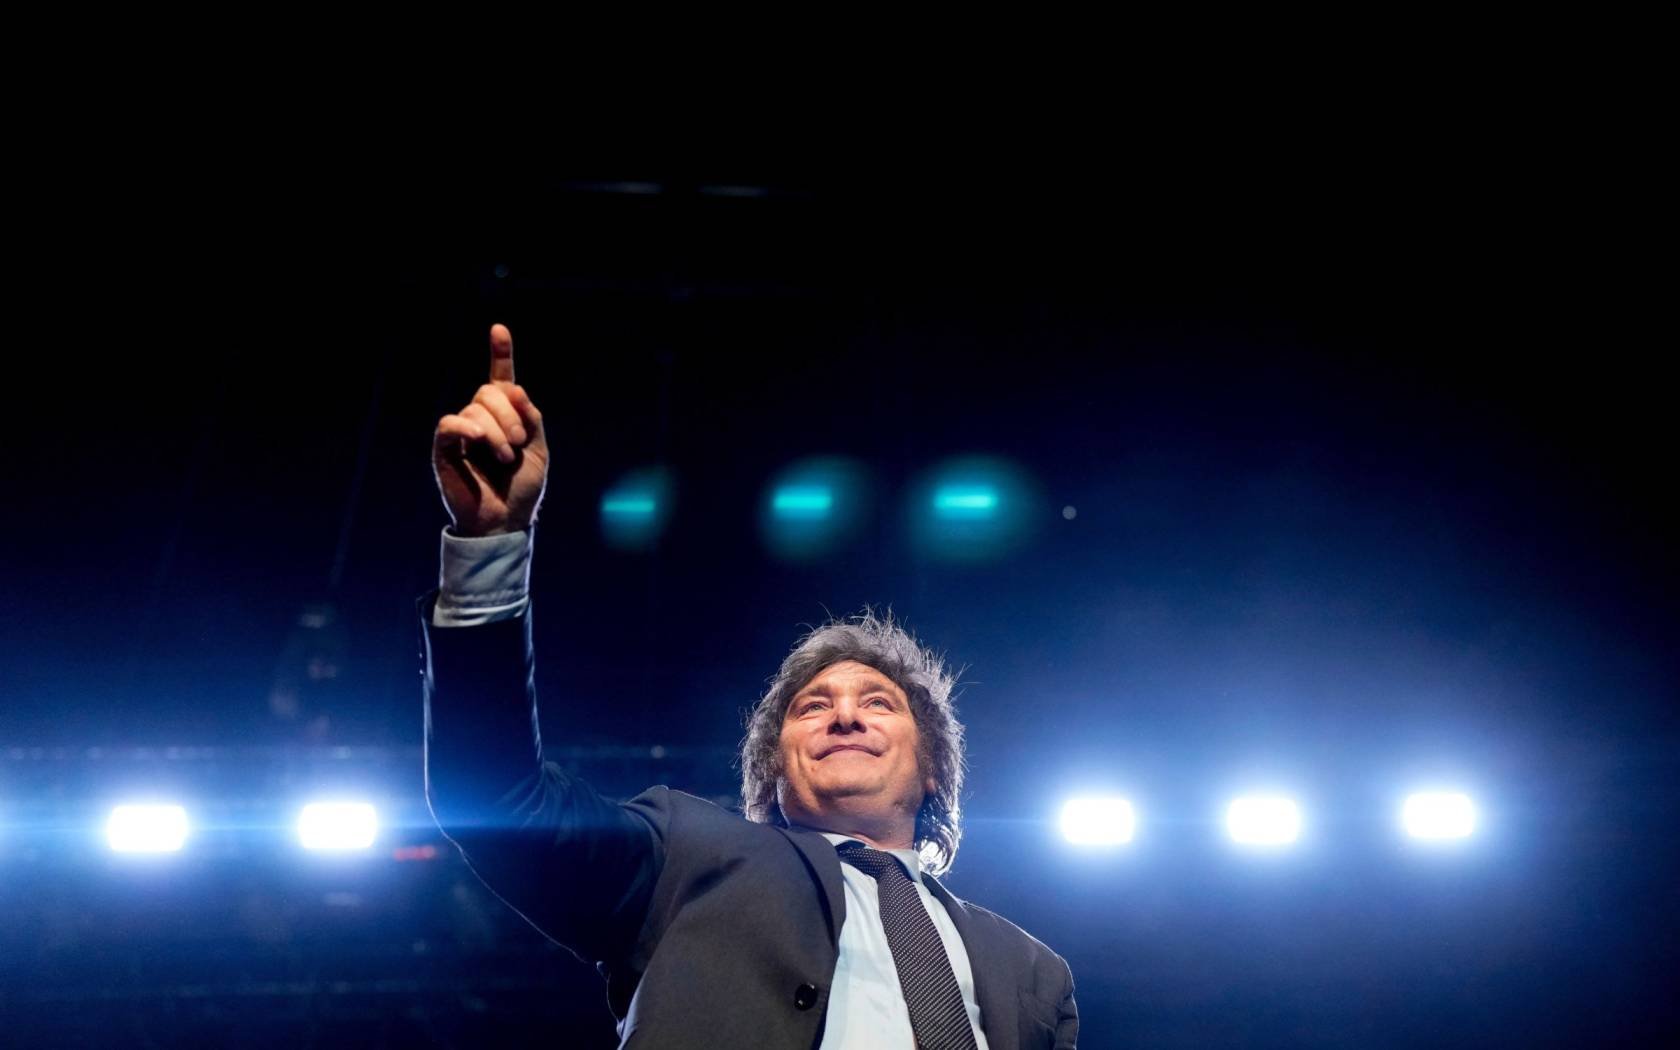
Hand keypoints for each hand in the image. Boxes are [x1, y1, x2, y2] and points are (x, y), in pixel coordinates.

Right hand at [432, 324, 549, 535]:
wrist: (506, 522)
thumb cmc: (521, 489)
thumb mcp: (539, 449)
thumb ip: (530, 417)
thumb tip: (513, 387)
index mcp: (506, 417)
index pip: (501, 379)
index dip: (500, 354)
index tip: (499, 329)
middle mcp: (481, 420)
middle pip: (489, 391)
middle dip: (509, 414)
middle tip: (518, 443)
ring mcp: (462, 433)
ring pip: (475, 407)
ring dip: (496, 431)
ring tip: (504, 457)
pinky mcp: (444, 449)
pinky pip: (450, 424)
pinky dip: (467, 427)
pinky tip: (477, 439)